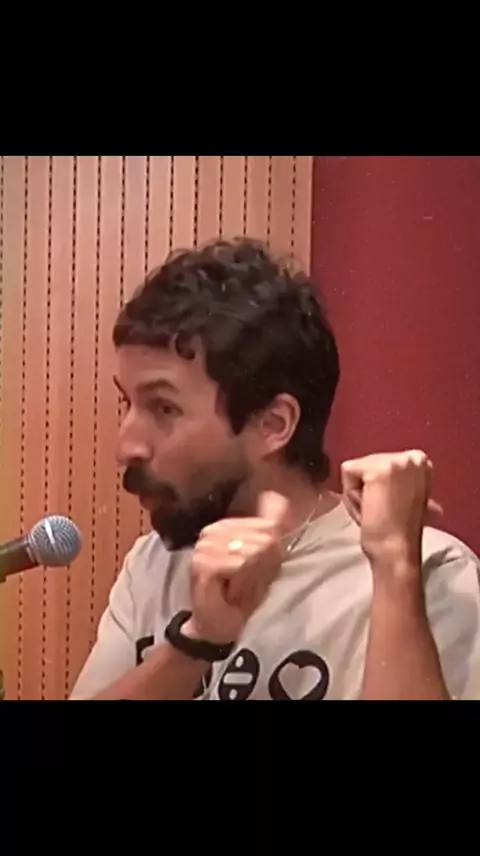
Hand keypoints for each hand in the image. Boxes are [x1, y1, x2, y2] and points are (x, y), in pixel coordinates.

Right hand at [187, 491, 288, 643]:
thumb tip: (279, 495)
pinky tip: (231, 592)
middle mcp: (211, 532)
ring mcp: (204, 547)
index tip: (258, 572)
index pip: (267, 526)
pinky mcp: (201, 565)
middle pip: (262, 539)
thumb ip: (271, 525)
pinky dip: (242, 582)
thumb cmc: (242, 595)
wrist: (219, 626)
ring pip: (250, 552)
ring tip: (239, 589)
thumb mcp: (265, 559)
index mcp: (225, 526)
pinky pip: (238, 564)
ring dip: (252, 577)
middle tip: (247, 584)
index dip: (271, 553)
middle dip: (262, 567)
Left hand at [341, 450, 442, 568]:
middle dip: (368, 489)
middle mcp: (412, 457)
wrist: (397, 551)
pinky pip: (347, 472)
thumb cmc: (400, 531)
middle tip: (382, 512)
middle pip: (367, 463)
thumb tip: (404, 486)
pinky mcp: (378, 469)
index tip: (390, 506)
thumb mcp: (411, 499)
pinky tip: (369, 510)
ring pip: (356, 468)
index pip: (380, 462)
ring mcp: (396, 461)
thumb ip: (404, 483)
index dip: (379, 487)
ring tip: (378, 512)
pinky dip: (351, 495)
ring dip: (359, 493)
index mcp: (421, 462)